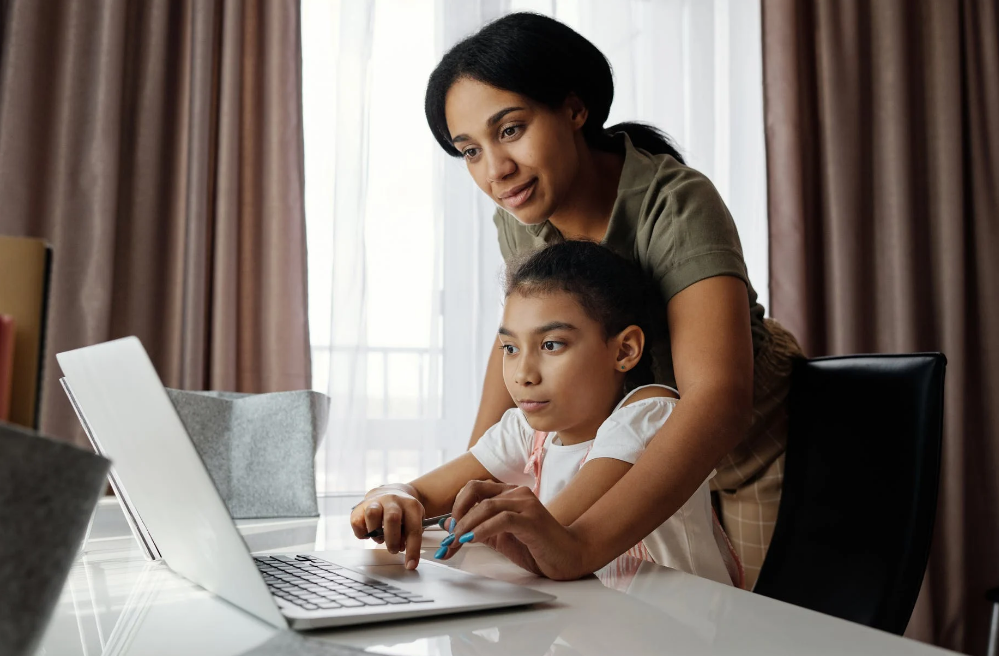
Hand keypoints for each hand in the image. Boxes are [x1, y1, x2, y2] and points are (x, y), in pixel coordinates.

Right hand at [349, 487, 424, 569]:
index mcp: (410, 505)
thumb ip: (410, 535)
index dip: (412, 550)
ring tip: (380, 538)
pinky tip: (369, 533)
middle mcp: (392, 500)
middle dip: (392, 540)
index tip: (410, 565)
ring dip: (376, 534)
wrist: (390, 491)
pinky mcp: (359, 507)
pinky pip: (357, 522)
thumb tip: (403, 550)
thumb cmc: (403, 511)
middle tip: (394, 549)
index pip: (413, 529)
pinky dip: (362, 533)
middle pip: (392, 518)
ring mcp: (375, 502)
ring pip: (372, 514)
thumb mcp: (414, 519)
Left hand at [435, 481, 587, 579]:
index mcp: (509, 494)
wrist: (567, 557)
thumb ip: (476, 528)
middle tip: (450, 535)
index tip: (449, 529)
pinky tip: (472, 541)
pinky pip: (501, 519)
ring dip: (466, 526)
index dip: (456, 506)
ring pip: (486, 505)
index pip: (473, 488)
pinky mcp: (532, 520)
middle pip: (475, 490)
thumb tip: (448, 524)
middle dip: (457, 513)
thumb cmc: (536, 547)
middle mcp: (517, 493)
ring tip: (457, 542)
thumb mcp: (499, 537)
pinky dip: (482, 530)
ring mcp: (526, 504)